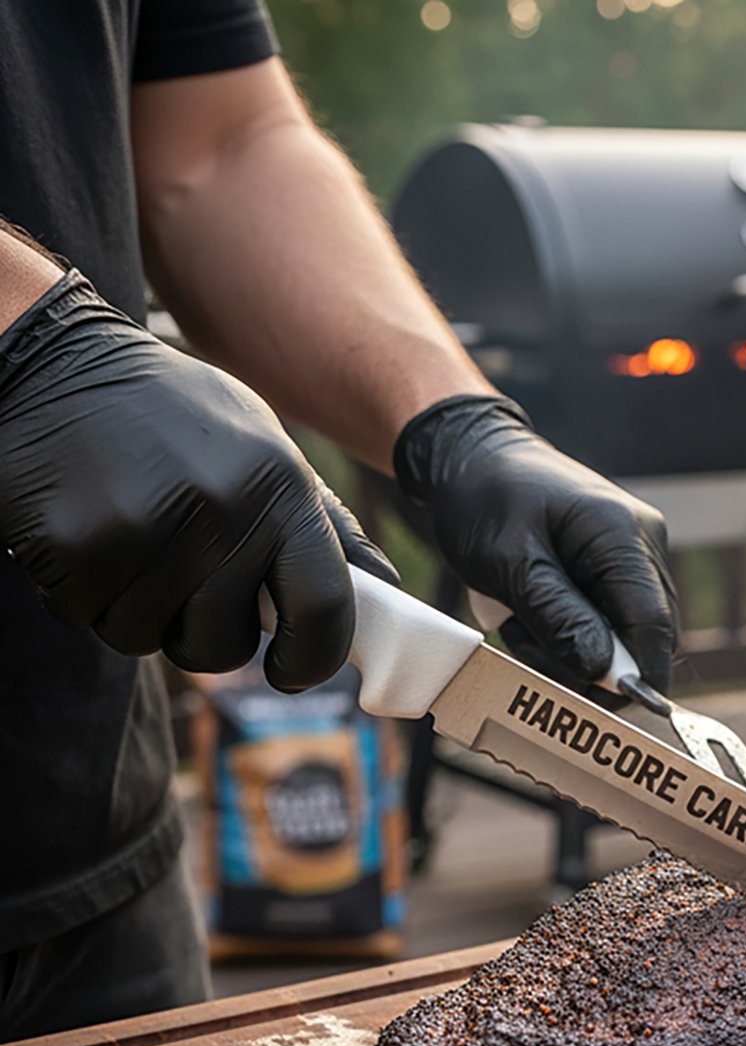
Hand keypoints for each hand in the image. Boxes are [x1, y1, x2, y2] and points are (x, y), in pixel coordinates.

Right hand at [0, 272, 395, 690]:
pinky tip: (85, 535)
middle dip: (202, 632)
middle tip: (181, 578)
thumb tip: (385, 588)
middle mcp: (222, 511)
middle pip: (226, 644)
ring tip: (128, 542)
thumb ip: (321, 523)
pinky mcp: (78, 547)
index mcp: (280, 488)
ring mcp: (147, 530)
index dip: (315, 659)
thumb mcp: (262, 444)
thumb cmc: (169, 415)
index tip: (291, 672)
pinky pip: (91, 619)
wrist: (49, 362)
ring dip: (137, 611)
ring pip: (151, 640)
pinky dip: (84, 594)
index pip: (326, 606)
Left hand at [393, 394, 677, 692]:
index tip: (596, 710)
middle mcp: (643, 543)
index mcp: (623, 535)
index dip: (634, 676)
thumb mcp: (511, 562)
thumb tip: (601, 670)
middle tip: (528, 655)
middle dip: (594, 665)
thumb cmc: (484, 497)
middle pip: (647, 635)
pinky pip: (609, 618)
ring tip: (520, 628)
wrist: (472, 454)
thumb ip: (558, 616)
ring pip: (627, 633)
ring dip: (578, 651)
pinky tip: (532, 619)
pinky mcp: (615, 565)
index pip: (653, 625)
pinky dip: (573, 635)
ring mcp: (633, 553)